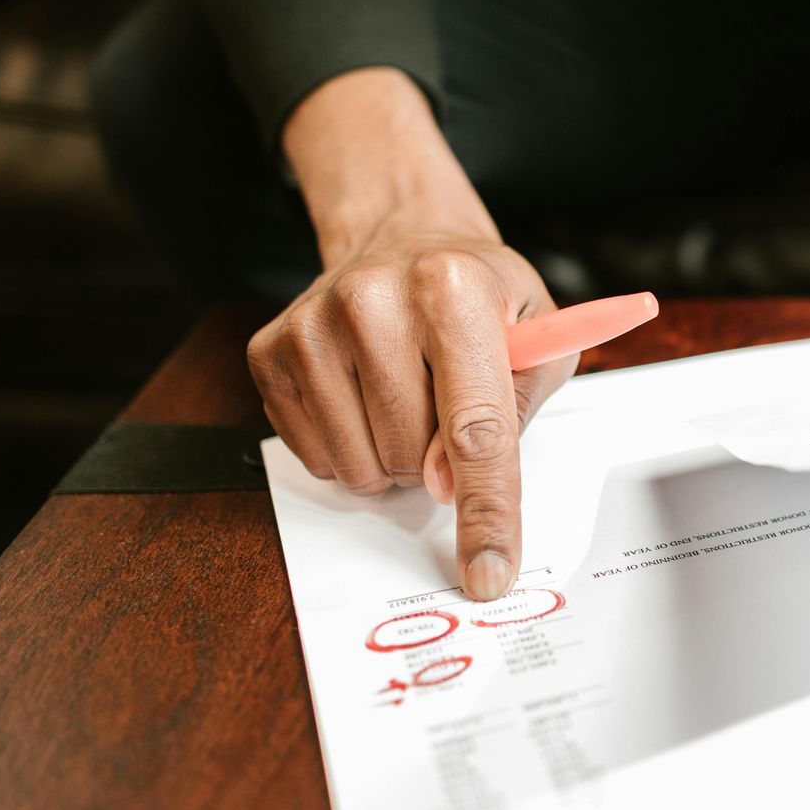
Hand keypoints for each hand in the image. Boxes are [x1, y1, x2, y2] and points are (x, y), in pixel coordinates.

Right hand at [251, 68, 576, 598]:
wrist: (404, 238)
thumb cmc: (482, 296)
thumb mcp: (538, 337)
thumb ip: (514, 414)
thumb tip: (447, 484)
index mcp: (453, 289)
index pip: (475, 428)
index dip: (486, 510)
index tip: (488, 572)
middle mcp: (373, 300)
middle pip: (413, 458)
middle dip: (438, 458)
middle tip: (446, 400)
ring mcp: (312, 325)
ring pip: (363, 467)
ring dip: (395, 456)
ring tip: (408, 393)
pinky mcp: (270, 352)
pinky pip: (319, 457)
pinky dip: (354, 446)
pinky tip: (365, 393)